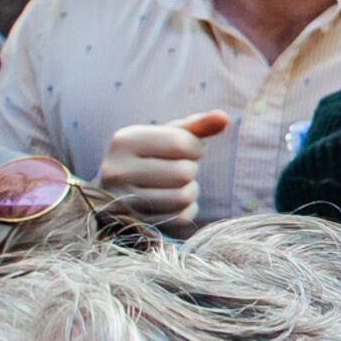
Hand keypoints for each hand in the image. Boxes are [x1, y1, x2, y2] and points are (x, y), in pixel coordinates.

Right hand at [95, 110, 230, 226]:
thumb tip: (223, 117)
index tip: (187, 149)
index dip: (196, 146)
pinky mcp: (135, 223)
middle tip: (176, 168)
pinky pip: (181, 217)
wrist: (117, 191)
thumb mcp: (167, 135)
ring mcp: (122, 201)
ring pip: (184, 197)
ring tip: (174, 184)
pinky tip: (170, 201)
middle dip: (190, 169)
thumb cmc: (150, 156)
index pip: (181, 143)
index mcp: (124, 141)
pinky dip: (186, 208)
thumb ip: (197, 125)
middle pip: (184, 172)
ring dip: (190, 190)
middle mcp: (116, 171)